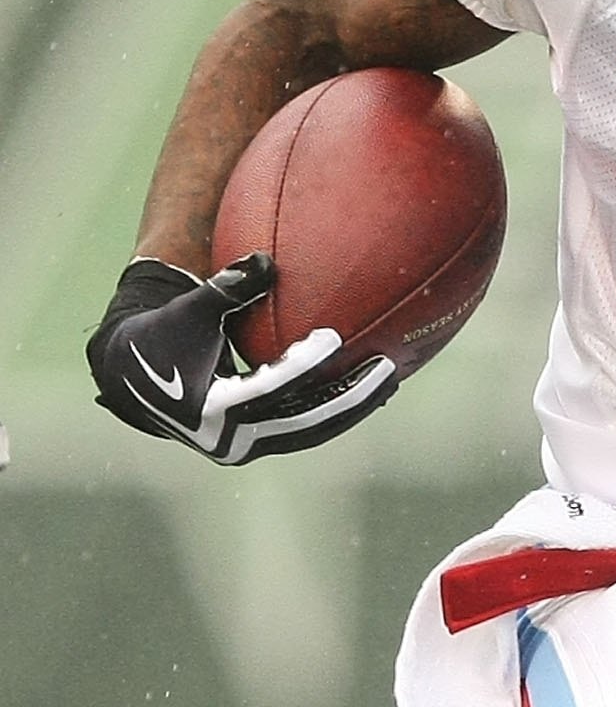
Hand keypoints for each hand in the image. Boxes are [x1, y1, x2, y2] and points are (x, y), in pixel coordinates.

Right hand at [87, 255, 399, 465]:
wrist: (134, 377)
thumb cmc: (164, 333)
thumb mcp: (189, 309)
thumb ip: (226, 287)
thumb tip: (265, 261)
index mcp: (212, 409)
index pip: (269, 388)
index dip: (303, 365)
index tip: (334, 338)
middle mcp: (231, 438)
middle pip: (303, 422)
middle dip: (349, 399)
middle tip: (386, 370)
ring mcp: (247, 444)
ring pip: (311, 429)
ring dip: (351, 406)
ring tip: (389, 378)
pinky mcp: (258, 442)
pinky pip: (305, 426)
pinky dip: (335, 406)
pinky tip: (368, 384)